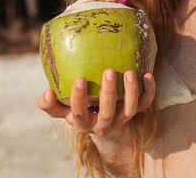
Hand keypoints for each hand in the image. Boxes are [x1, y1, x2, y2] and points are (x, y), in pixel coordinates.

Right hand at [37, 69, 155, 136]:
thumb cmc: (78, 108)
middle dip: (109, 93)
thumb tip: (47, 92)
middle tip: (109, 71)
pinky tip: (147, 74)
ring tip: (130, 72)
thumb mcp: (62, 109)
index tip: (79, 79)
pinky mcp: (135, 112)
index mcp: (83, 123)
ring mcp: (121, 119)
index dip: (79, 98)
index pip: (79, 113)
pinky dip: (149, 90)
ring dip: (131, 92)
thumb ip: (50, 103)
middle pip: (107, 112)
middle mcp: (103, 124)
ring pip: (129, 110)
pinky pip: (144, 103)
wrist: (101, 121)